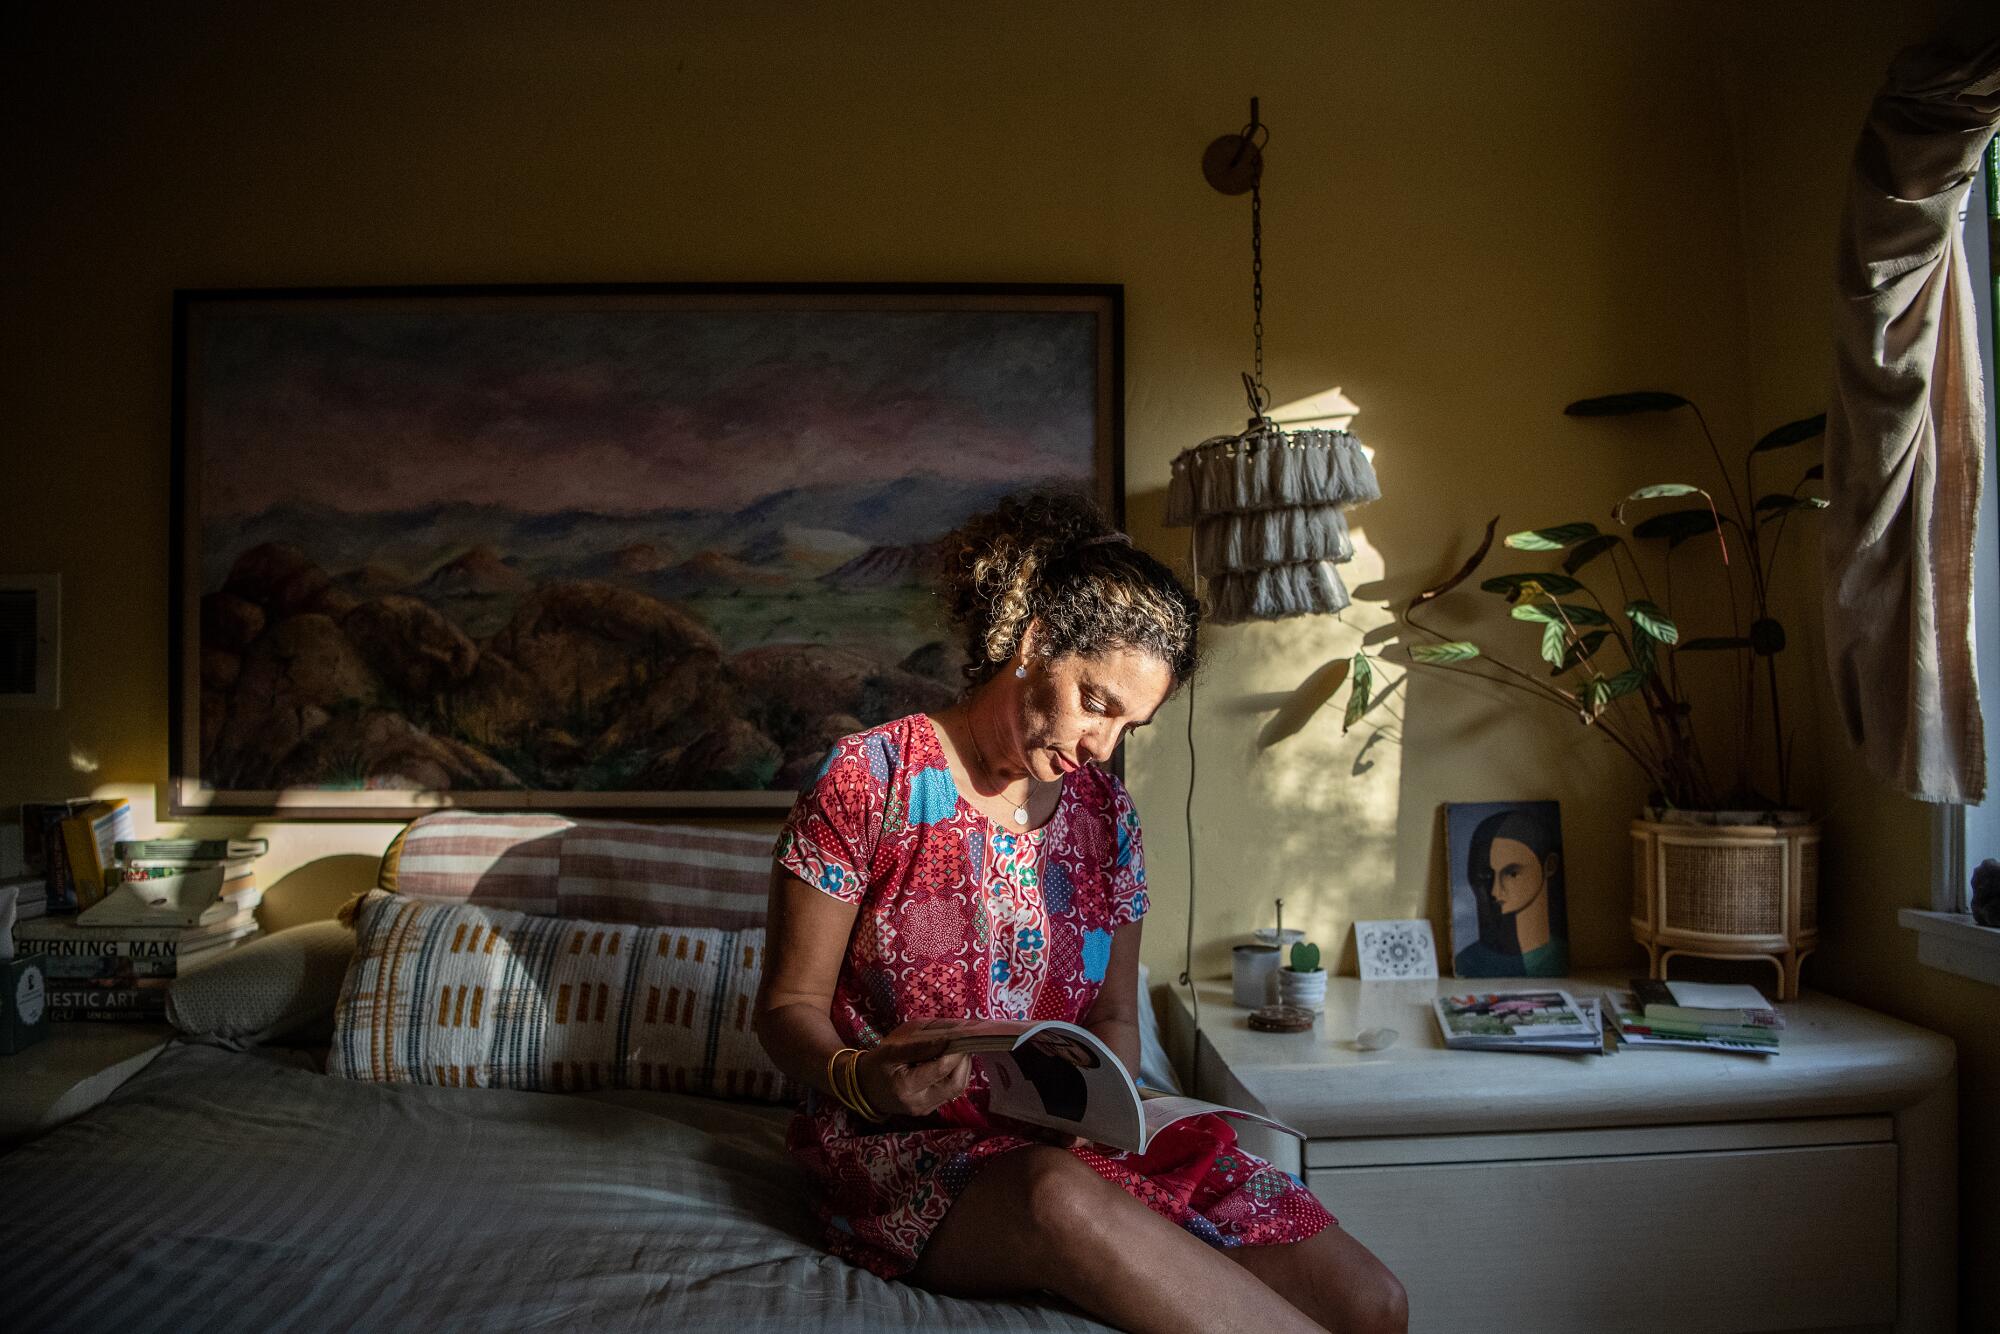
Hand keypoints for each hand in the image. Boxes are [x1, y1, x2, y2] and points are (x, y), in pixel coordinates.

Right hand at [854, 1020, 973, 1117]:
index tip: (960, 1035)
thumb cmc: (876, 1065)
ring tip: (957, 1050)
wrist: (864, 1089)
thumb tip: (949, 1037)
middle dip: (963, 1061)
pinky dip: (955, 1074)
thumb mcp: (892, 1049)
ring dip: (962, 1067)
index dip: (954, 1051)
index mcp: (906, 1086)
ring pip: (957, 1088)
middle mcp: (919, 1102)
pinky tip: (949, 1061)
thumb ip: (920, 1045)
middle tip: (962, 1042)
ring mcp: (926, 1109)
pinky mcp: (930, 1109)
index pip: (940, 1069)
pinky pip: (950, 1092)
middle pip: (956, 1084)